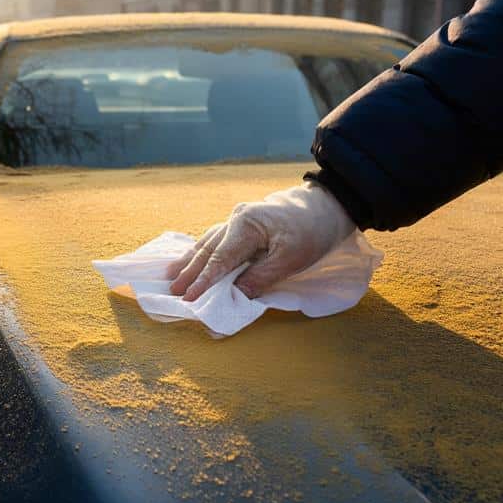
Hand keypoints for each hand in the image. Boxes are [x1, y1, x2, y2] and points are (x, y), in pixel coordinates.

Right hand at [167, 183, 355, 300]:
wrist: (330, 204)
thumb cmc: (313, 231)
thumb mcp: (291, 259)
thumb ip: (260, 278)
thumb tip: (235, 295)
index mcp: (245, 224)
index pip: (219, 259)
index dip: (203, 281)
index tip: (188, 298)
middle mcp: (236, 218)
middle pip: (208, 249)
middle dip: (190, 271)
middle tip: (172, 290)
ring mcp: (239, 218)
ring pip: (209, 242)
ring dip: (192, 260)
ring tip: (172, 275)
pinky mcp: (246, 223)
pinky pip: (218, 239)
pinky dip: (204, 251)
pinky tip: (193, 258)